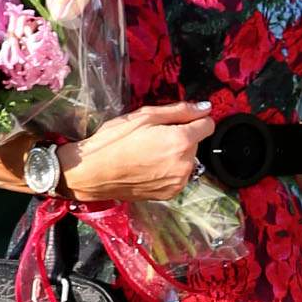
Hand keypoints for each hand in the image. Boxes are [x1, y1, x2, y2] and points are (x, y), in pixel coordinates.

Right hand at [61, 102, 215, 203]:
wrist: (93, 172)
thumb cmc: (114, 141)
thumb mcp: (145, 116)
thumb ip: (180, 110)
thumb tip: (205, 108)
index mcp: (181, 141)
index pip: (208, 125)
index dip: (194, 119)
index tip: (179, 120)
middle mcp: (185, 164)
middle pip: (196, 143)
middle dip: (181, 137)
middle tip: (153, 136)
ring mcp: (178, 182)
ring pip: (187, 160)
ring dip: (175, 154)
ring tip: (148, 152)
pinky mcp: (170, 194)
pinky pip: (178, 176)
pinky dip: (169, 170)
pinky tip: (148, 166)